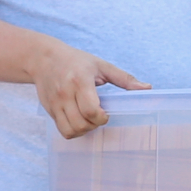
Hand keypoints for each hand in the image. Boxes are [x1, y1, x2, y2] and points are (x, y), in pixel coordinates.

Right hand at [29, 34, 145, 137]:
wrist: (44, 59)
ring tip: (88, 121)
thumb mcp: (101, 65)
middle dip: (94, 125)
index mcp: (80, 81)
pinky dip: (72, 131)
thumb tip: (147, 88)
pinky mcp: (49, 109)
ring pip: (70, 130)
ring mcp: (55, 103)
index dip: (101, 117)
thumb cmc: (76, 61)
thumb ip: (124, 79)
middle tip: (98, 117)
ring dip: (83, 131)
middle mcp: (65, 93)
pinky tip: (78, 121)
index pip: (91, 110)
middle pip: (81, 123)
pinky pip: (62, 130)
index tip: (106, 113)